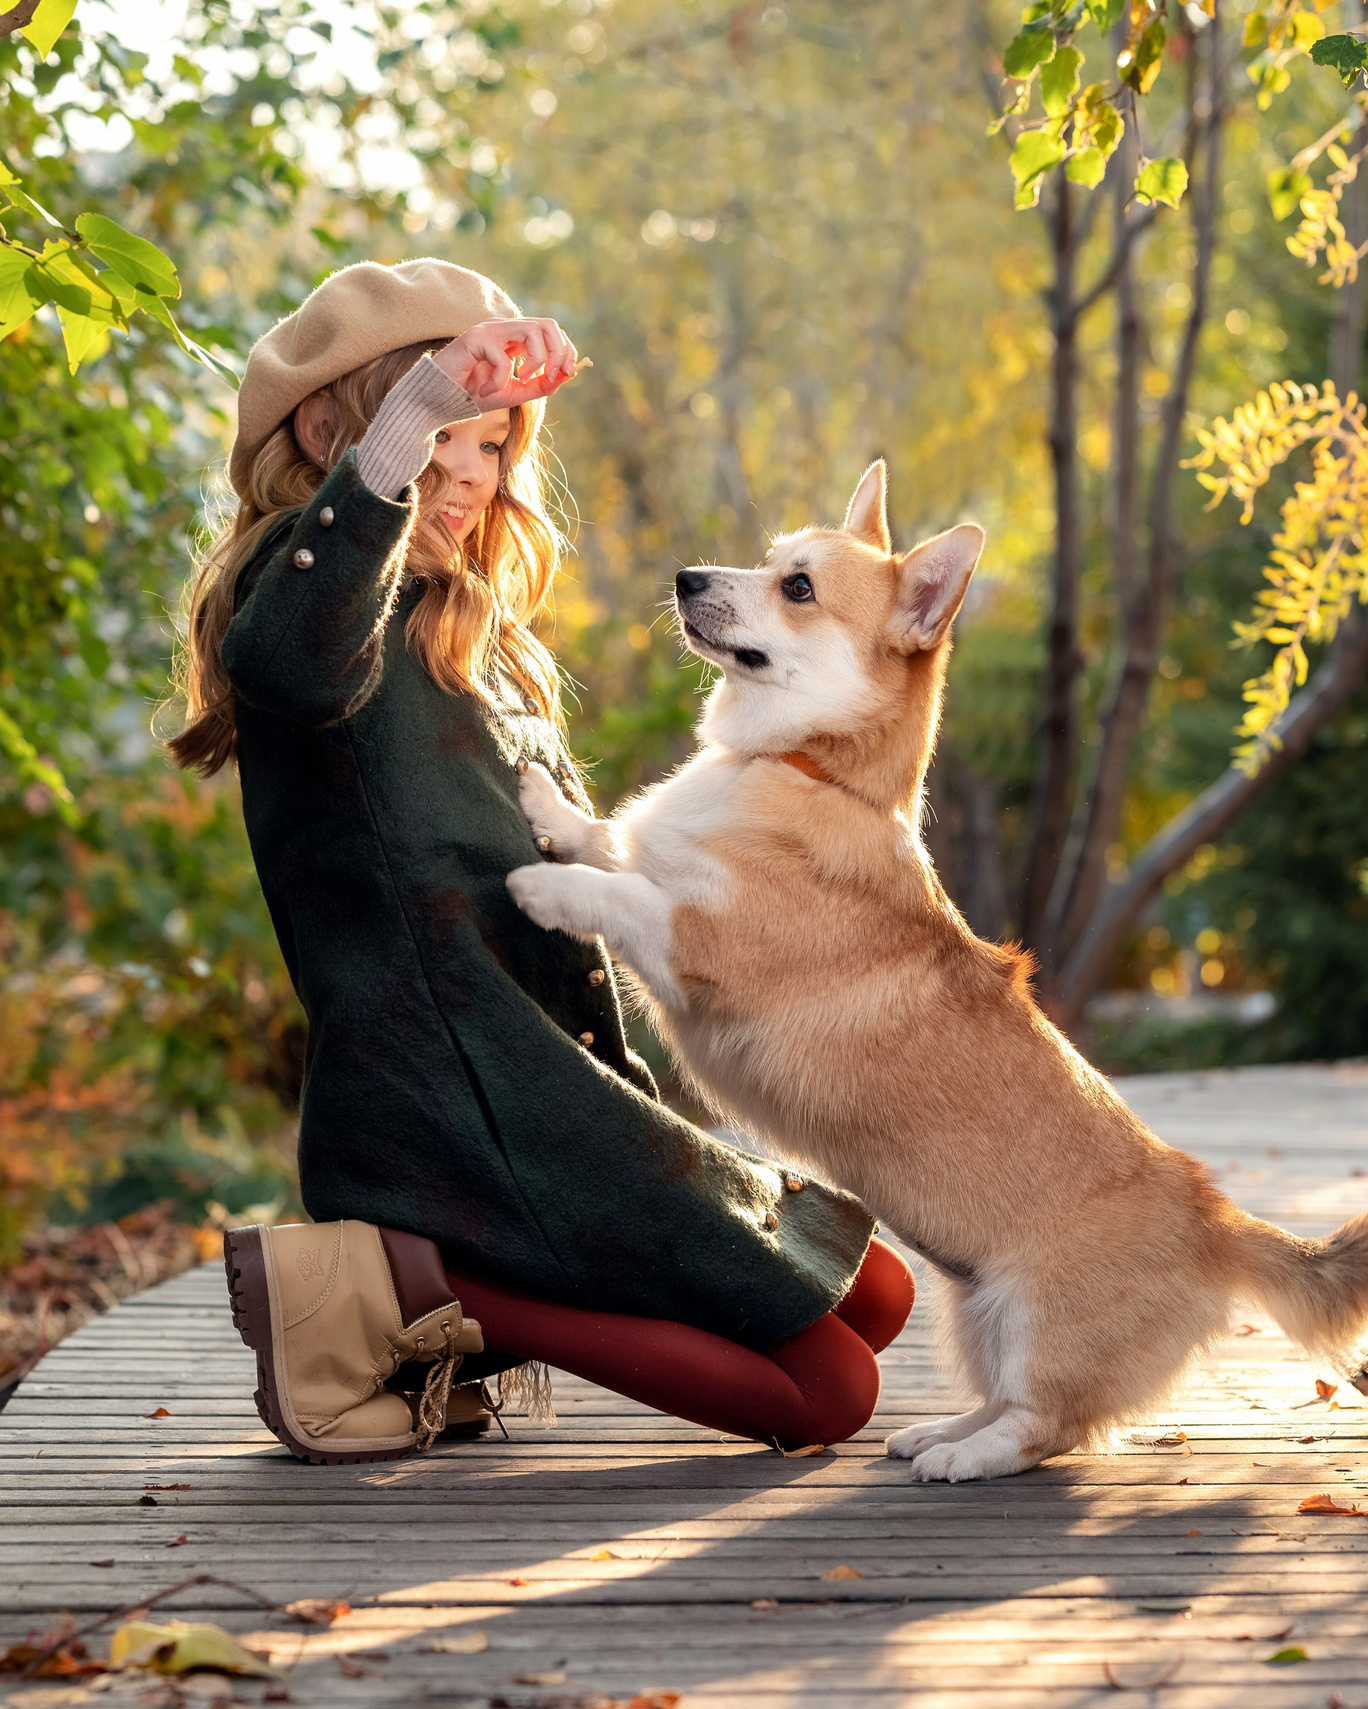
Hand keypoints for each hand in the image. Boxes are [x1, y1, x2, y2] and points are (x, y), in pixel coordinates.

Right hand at [433, 317, 582, 409]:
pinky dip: (500, 380)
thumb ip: (539, 385)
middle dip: (558, 351)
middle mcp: (505, 329)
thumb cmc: (474, 394)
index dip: (565, 350)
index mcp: (515, 339)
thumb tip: (566, 376)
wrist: (440, 399)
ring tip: (522, 379)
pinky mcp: (475, 338)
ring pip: (531, 330)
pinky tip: (485, 391)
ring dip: (535, 360)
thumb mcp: (514, 393)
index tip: (567, 373)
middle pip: (547, 324)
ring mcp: (490, 330)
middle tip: (553, 375)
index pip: (550, 332)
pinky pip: (502, 358)